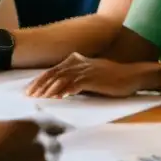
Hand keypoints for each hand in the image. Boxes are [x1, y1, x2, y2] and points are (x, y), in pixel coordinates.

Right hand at [0, 120, 63, 160]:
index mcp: (32, 127)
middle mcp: (43, 145)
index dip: (55, 127)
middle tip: (40, 147)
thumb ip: (14, 127)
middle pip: (55, 143)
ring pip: (51, 160)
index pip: (52, 124)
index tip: (59, 129)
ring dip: (44, 159)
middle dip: (49, 144)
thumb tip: (19, 129)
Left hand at [26, 53, 157, 97]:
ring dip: (49, 89)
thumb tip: (61, 88)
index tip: (28, 90)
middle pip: (53, 74)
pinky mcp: (94, 79)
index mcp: (76, 62)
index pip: (52, 70)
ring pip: (62, 79)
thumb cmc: (113, 78)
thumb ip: (76, 78)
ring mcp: (86, 70)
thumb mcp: (91, 74)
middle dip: (39, 85)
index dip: (39, 80)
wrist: (133, 76)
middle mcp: (79, 64)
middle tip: (28, 96)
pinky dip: (66, 91)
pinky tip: (58, 97)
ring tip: (39, 98)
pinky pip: (76, 84)